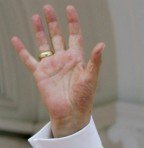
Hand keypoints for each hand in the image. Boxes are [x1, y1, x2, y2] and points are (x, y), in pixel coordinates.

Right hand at [11, 4, 104, 136]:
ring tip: (36, 17)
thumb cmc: (84, 98)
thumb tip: (101, 44)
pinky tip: (15, 39)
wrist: (71, 114)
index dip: (72, 22)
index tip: (69, 9)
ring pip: (44, 44)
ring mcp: (51, 66)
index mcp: (77, 59)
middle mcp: (64, 60)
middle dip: (53, 22)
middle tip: (48, 8)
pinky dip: (21, 50)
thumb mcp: (91, 78)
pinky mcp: (40, 74)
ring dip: (40, 31)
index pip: (75, 36)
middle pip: (57, 36)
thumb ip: (95, 61)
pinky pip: (28, 59)